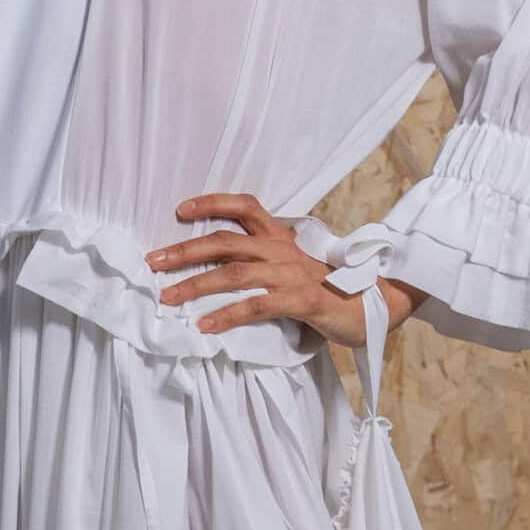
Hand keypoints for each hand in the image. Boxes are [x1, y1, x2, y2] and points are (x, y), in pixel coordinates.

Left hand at [144, 193, 422, 346]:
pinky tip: (204, 326)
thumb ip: (262, 262)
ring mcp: (293, 274)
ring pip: (234, 274)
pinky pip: (257, 306)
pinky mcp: (303, 301)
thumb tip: (217, 268)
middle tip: (152, 262)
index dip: (211, 203)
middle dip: (184, 250)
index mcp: (281, 237)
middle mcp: (283, 250)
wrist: (377, 306)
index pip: (244, 207)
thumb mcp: (293, 267)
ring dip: (195, 285)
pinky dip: (227, 315)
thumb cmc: (329, 289)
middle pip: (225, 242)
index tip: (179, 209)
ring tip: (167, 298)